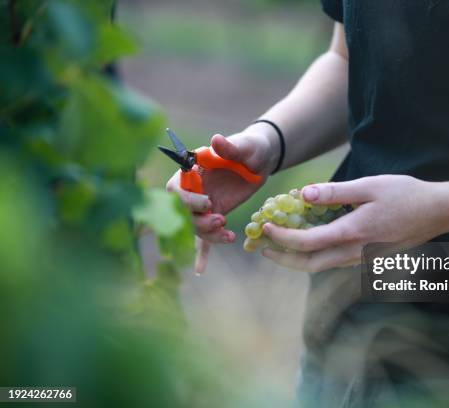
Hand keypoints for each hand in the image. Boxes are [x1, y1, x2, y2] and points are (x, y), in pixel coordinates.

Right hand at [166, 124, 278, 273]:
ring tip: (229, 234)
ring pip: (195, 226)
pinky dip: (202, 252)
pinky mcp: (214, 214)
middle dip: (198, 221)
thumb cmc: (252, 148)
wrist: (262, 160)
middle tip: (221, 221)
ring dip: (208, 234)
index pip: (177, 189)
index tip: (209, 203)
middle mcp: (193, 189)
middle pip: (183, 213)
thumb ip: (230, 147)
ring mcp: (203, 204)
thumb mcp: (245, 146)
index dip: (189, 200)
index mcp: (192, 170)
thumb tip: (216, 140)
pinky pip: (204, 236)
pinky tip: (200, 269)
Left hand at [262, 175, 448, 272]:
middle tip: (263, 248)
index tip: (266, 228)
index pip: (308, 243)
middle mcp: (355, 252)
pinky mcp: (367, 258)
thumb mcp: (370, 186)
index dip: (283, 238)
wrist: (438, 213)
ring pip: (322, 266)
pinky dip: (316, 255)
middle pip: (310, 265)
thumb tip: (303, 195)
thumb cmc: (406, 195)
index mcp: (353, 233)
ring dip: (297, 258)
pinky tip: (310, 239)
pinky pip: (335, 261)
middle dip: (283, 259)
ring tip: (280, 244)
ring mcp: (362, 259)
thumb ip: (335, 192)